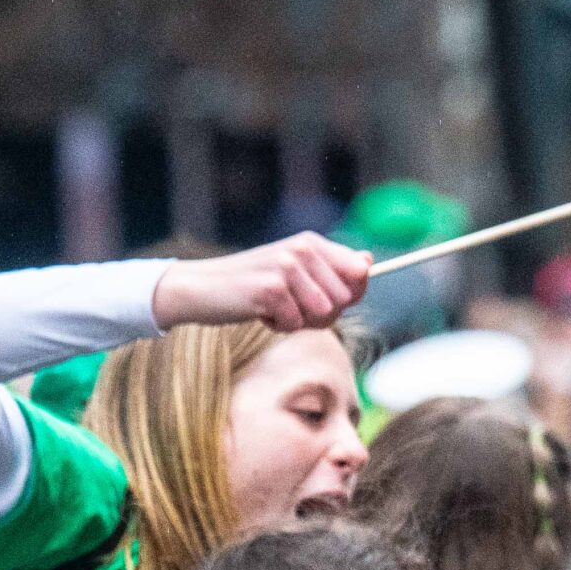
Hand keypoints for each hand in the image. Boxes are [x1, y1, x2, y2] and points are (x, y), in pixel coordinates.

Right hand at [150, 232, 372, 332]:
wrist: (202, 288)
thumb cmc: (251, 285)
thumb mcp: (294, 272)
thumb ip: (332, 269)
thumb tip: (368, 261)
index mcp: (312, 242)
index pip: (360, 273)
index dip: (348, 297)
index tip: (319, 300)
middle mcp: (303, 249)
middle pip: (343, 300)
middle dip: (321, 314)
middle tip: (290, 306)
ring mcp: (287, 267)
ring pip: (323, 314)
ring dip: (299, 321)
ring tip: (274, 308)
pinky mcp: (271, 289)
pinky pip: (295, 324)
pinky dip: (278, 326)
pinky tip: (259, 312)